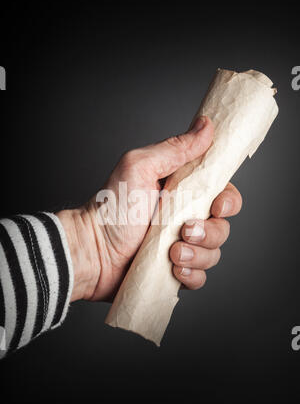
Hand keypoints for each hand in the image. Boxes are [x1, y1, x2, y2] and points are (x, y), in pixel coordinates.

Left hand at [57, 116, 241, 301]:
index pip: (223, 193)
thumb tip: (206, 125)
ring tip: (172, 253)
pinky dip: (191, 275)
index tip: (216, 206)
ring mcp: (181, 246)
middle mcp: (184, 218)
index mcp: (181, 192)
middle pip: (222, 226)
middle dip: (209, 232)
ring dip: (197, 254)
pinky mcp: (174, 270)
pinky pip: (199, 278)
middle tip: (184, 231)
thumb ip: (175, 148)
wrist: (91, 251)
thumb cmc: (111, 207)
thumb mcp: (140, 168)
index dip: (227, 201)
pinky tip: (173, 269)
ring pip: (213, 253)